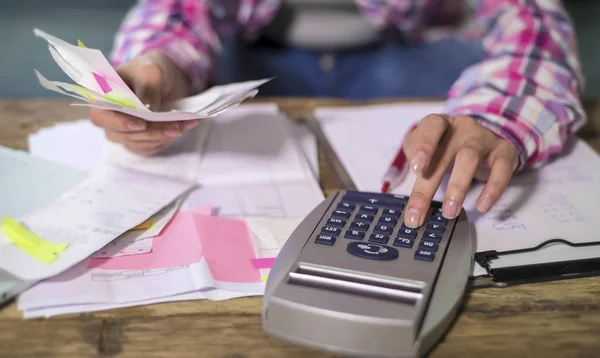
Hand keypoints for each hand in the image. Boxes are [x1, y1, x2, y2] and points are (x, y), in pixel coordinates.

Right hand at [89, 50, 197, 155]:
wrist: (166, 78)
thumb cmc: (151, 70)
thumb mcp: (151, 72)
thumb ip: (147, 89)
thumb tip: (149, 112)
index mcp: (103, 97)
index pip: (100, 116)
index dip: (118, 123)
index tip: (141, 123)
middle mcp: (109, 117)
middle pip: (122, 135)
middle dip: (151, 132)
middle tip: (175, 126)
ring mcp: (123, 131)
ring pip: (138, 144)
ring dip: (162, 137)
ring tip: (183, 125)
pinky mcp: (139, 140)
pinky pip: (149, 148)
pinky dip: (166, 140)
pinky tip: (181, 128)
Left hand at [402, 114, 519, 227]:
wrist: (484, 142)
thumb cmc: (446, 147)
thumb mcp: (426, 149)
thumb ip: (415, 160)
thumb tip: (414, 183)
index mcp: (440, 124)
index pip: (432, 126)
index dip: (424, 145)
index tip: (417, 170)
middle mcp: (462, 128)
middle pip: (446, 152)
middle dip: (430, 186)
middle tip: (417, 214)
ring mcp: (484, 138)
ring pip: (470, 158)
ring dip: (458, 187)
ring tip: (449, 212)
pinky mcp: (504, 152)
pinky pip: (501, 169)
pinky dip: (493, 189)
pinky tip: (482, 206)